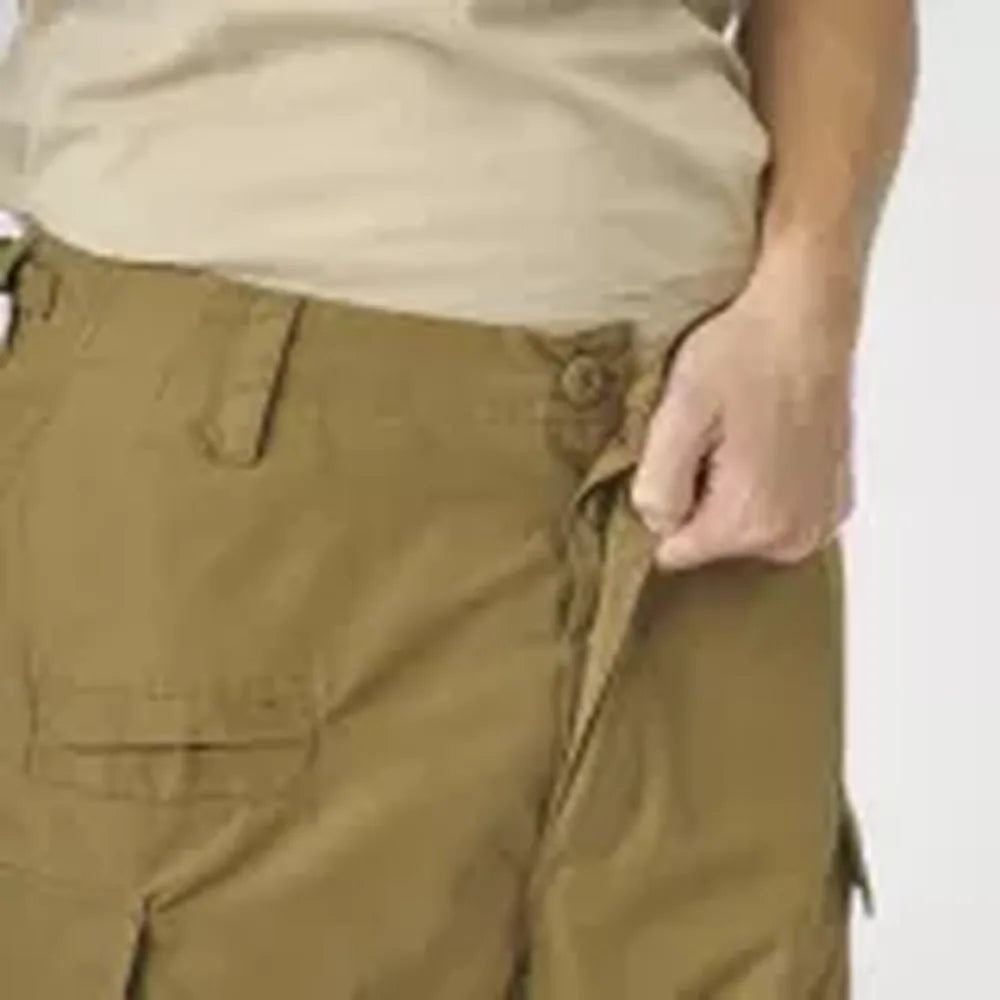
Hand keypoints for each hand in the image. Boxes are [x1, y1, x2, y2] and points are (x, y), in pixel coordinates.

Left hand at [630, 260, 859, 570]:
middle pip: (709, 541)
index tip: (686, 454)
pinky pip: (774, 515)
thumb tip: (658, 526)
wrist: (808, 318)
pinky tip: (769, 441)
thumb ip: (657, 485)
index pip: (673, 551)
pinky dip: (766, 486)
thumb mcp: (678, 412)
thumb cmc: (745, 354)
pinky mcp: (834, 502)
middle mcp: (794, 536)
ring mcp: (820, 522)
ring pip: (740, 529)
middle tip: (715, 438)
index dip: (666, 501)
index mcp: (751, 521)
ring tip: (743, 436)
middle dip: (699, 496)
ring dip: (732, 491)